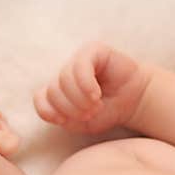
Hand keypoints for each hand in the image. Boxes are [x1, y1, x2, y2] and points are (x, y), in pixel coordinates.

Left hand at [33, 42, 150, 133]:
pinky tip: (96, 94)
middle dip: (70, 108)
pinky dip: (86, 84)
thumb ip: (64, 119)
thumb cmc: (107, 112)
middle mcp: (63, 74)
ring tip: (96, 105)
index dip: (50, 112)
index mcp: (57, 91)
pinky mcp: (92, 51)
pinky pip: (80, 66)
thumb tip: (55, 112)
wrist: (134, 101)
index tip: (66, 121)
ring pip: (63, 79)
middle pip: (51, 91)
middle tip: (89, 114)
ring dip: (79, 98)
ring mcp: (76, 61)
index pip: (39, 99)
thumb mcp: (82, 124)